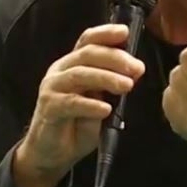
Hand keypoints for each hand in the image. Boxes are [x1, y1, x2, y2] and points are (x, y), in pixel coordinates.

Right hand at [14, 24, 144, 186]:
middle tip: (137, 69)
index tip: (125, 33)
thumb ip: (110, 83)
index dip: (105, 34)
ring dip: (106, 78)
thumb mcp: (99, 99)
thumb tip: (134, 70)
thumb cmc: (78, 124)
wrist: (52, 153)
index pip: (87, 40)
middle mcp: (61, 71)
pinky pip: (71, 102)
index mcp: (73, 64)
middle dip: (115, 59)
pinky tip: (106, 109)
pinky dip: (90, 104)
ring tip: (127, 86)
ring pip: (80, 75)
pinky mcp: (49, 108)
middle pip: (87, 54)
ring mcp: (52, 88)